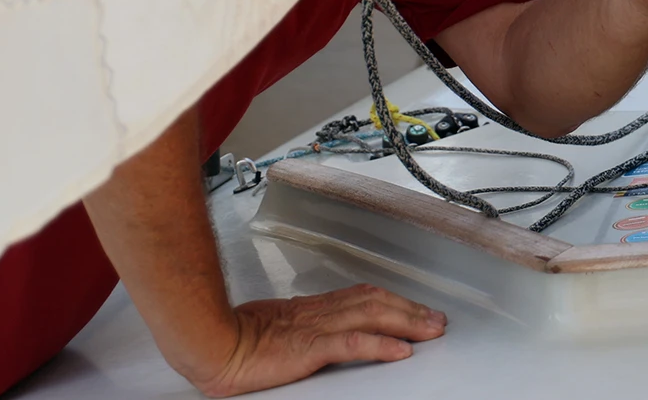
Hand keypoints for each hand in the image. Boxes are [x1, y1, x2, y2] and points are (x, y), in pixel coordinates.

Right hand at [189, 285, 445, 395]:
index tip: (413, 308)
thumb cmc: (232, 339)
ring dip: (407, 322)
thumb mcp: (274, 330)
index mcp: (310, 309)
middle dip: (409, 309)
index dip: (392, 300)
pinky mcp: (311, 347)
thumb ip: (299, 331)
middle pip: (375, 302)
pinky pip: (354, 342)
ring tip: (431, 330)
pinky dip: (381, 343)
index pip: (361, 297)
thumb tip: (314, 339)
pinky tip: (401, 350)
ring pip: (372, 316)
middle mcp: (319, 312)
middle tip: (436, 319)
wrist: (211, 342)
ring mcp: (316, 327)